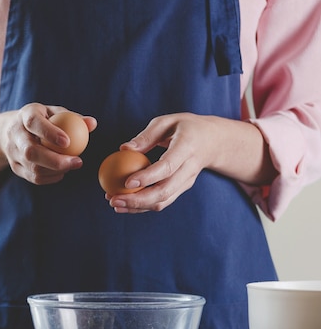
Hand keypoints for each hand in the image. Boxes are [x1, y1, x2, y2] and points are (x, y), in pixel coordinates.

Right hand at [0, 103, 96, 187]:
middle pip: (30, 152)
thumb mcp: (56, 113)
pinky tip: (62, 172)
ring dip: (56, 171)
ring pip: (33, 168)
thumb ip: (74, 117)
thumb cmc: (43, 119)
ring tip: (72, 165)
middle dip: (55, 160)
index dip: (49, 133)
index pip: (33, 123)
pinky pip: (34, 178)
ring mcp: (12, 153)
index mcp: (25, 115)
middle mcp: (15, 134)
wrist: (12, 130)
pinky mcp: (15, 167)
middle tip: (78, 161)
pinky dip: (51, 178)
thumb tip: (92, 123)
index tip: (68, 142)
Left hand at [106, 112, 275, 213]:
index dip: (147, 177)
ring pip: (164, 201)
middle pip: (165, 190)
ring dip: (138, 207)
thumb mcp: (167, 122)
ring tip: (115, 203)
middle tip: (114, 199)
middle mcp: (190, 168)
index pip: (167, 167)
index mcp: (187, 147)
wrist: (215, 141)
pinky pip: (163, 201)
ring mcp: (188, 181)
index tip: (126, 182)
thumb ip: (146, 136)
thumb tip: (123, 149)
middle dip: (138, 199)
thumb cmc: (186, 127)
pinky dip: (144, 206)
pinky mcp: (183, 188)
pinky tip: (126, 204)